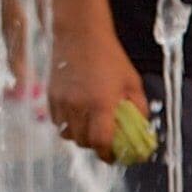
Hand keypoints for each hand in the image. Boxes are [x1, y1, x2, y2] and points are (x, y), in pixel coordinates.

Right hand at [44, 22, 147, 163]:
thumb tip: (141, 129)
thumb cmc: (109, 57)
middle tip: (105, 140)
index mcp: (101, 103)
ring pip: (67, 134)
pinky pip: (56, 121)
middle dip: (95, 145)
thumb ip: (137, 108)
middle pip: (83, 142)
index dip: (108, 155)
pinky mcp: (50, 96)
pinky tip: (77, 113)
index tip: (114, 156)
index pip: (101, 142)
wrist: (80, 35)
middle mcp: (78, 106)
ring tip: (90, 126)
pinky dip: (67, 123)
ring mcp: (61, 102)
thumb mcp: (132, 82)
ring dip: (79, 135)